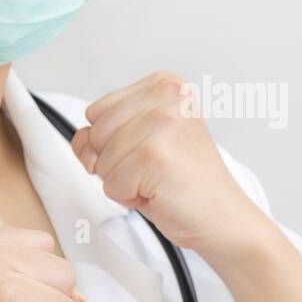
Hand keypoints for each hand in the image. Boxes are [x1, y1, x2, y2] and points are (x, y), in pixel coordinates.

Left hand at [71, 71, 268, 255]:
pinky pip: (111, 184)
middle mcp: (167, 96)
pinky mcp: (156, 156)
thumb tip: (81, 141)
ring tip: (158, 181)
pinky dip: (129, 197)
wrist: (220, 217)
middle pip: (96, 132)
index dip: (114, 142)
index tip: (151, 151)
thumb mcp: (137, 144)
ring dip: (123, 181)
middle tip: (155, 169)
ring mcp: (163, 124)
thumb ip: (102, 134)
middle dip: (115, 161)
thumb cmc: (182, 182)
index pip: (97, 111)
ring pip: (101, 160)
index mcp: (165, 84)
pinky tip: (159, 193)